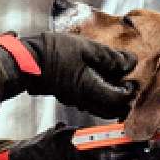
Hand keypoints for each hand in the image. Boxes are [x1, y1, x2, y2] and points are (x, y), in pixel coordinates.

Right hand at [0, 32, 134, 117]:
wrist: (28, 61)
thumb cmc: (54, 52)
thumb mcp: (85, 48)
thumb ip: (110, 57)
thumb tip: (129, 62)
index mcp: (90, 89)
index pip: (119, 101)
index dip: (129, 92)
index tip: (131, 79)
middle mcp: (84, 100)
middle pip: (112, 111)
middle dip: (123, 100)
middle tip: (127, 83)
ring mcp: (76, 101)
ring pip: (102, 109)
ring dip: (112, 98)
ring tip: (115, 79)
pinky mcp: (70, 97)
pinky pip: (91, 103)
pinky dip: (101, 95)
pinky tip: (99, 78)